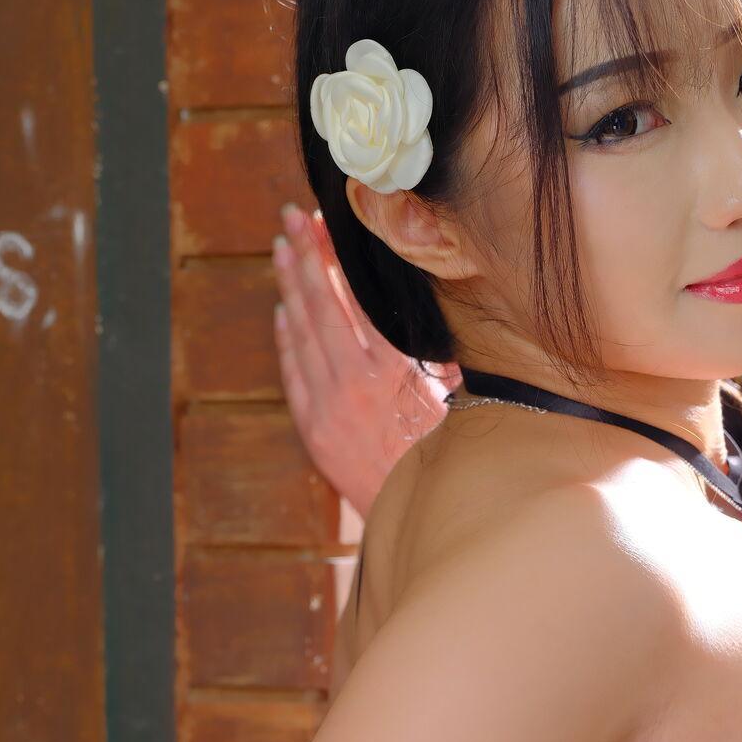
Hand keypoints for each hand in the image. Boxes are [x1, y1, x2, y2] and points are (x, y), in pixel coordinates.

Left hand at [271, 202, 460, 518]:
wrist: (426, 524)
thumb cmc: (453, 462)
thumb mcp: (460, 400)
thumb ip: (442, 355)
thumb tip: (434, 309)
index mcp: (397, 371)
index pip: (356, 296)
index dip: (335, 256)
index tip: (323, 223)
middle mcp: (357, 384)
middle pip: (321, 304)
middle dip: (303, 256)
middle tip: (290, 218)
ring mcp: (329, 409)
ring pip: (302, 334)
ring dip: (289, 288)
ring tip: (281, 251)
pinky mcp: (315, 432)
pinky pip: (294, 374)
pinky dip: (287, 340)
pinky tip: (283, 313)